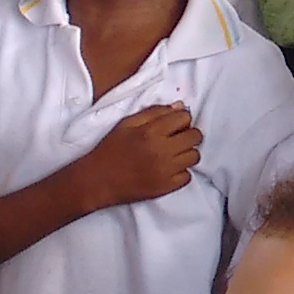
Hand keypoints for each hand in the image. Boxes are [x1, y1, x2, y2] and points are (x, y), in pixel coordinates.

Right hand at [63, 103, 201, 212]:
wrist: (97, 180)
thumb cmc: (111, 149)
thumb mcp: (127, 124)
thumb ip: (154, 112)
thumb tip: (179, 107)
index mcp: (151, 131)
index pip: (185, 118)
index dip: (180, 119)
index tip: (173, 125)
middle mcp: (161, 150)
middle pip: (195, 136)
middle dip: (188, 134)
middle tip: (176, 139)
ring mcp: (165, 170)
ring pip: (195, 156)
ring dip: (186, 153)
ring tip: (172, 154)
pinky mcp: (165, 187)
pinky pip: (188, 176)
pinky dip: (181, 172)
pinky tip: (168, 169)